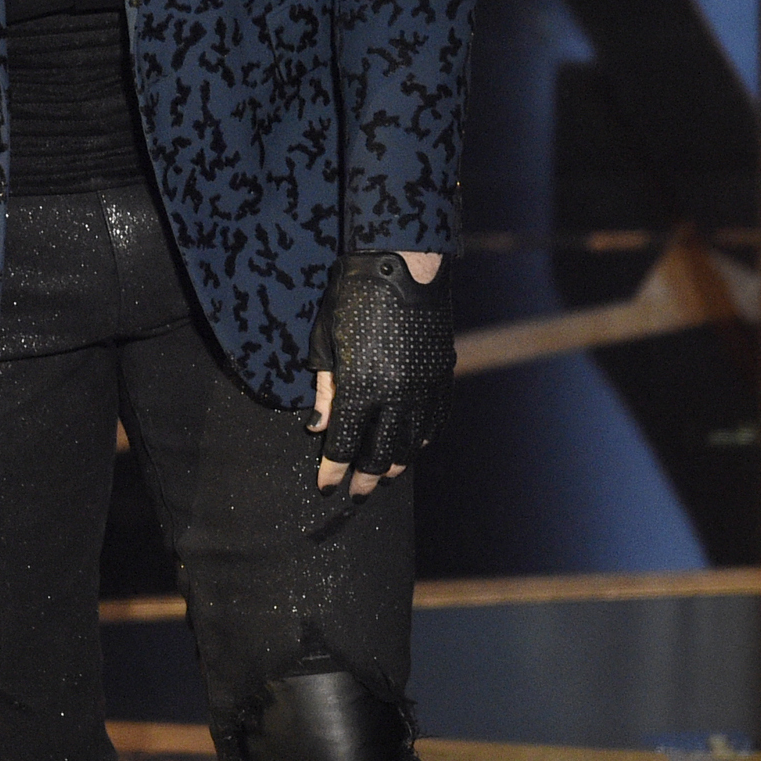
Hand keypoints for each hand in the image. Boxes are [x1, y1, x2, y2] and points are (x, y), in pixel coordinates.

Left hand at [308, 250, 448, 496]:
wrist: (404, 267)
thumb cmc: (354, 297)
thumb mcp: (326, 340)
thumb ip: (324, 388)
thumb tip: (318, 427)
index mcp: (360, 388)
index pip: (343, 445)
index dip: (332, 471)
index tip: (326, 487)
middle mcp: (396, 396)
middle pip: (379, 453)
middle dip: (365, 478)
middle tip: (357, 493)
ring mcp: (424, 388)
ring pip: (411, 443)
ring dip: (395, 464)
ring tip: (382, 476)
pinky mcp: (443, 376)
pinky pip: (434, 420)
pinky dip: (422, 438)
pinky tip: (412, 446)